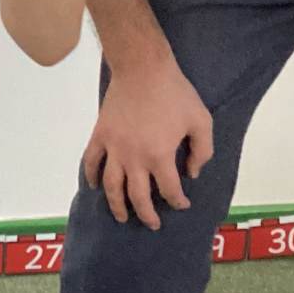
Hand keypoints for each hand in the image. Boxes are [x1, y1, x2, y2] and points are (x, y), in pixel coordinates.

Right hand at [82, 54, 213, 228]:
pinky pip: (91, 161)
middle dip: (147, 214)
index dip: (177, 201)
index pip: (169, 190)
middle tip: (152, 224)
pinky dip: (91, 176)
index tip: (182, 204)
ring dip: (116, 205)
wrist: (142, 68)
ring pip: (111, 186)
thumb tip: (192, 173)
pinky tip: (95, 186)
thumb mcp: (201, 121)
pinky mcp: (100, 136)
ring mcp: (113, 148)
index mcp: (160, 156)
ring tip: (121, 216)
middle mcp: (134, 158)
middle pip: (137, 197)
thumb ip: (202, 151)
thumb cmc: (175, 93)